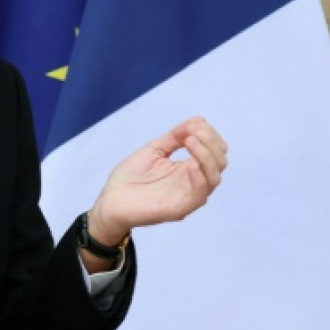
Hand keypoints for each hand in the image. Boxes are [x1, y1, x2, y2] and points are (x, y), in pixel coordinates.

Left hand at [86, 117, 227, 246]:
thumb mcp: (154, 149)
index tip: (194, 124)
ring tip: (191, 140)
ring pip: (215, 176)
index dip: (210, 135)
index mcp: (188, 168)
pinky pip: (201, 192)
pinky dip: (201, 174)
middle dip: (211, 141)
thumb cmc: (129, 177)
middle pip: (220, 162)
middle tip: (193, 131)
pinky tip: (189, 162)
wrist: (110, 201)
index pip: (215, 151)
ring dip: (207, 155)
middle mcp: (192, 182)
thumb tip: (198, 121)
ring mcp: (188, 195)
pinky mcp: (181, 208)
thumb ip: (175, 137)